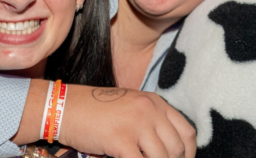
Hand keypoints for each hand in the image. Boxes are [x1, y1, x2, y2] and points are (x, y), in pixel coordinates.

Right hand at [57, 85, 195, 157]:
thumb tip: (168, 151)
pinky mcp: (120, 139)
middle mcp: (150, 110)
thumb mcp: (131, 107)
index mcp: (156, 103)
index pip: (187, 132)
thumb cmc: (96, 110)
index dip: (189, 154)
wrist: (65, 106)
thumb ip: (150, 123)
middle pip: (177, 148)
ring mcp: (136, 124)